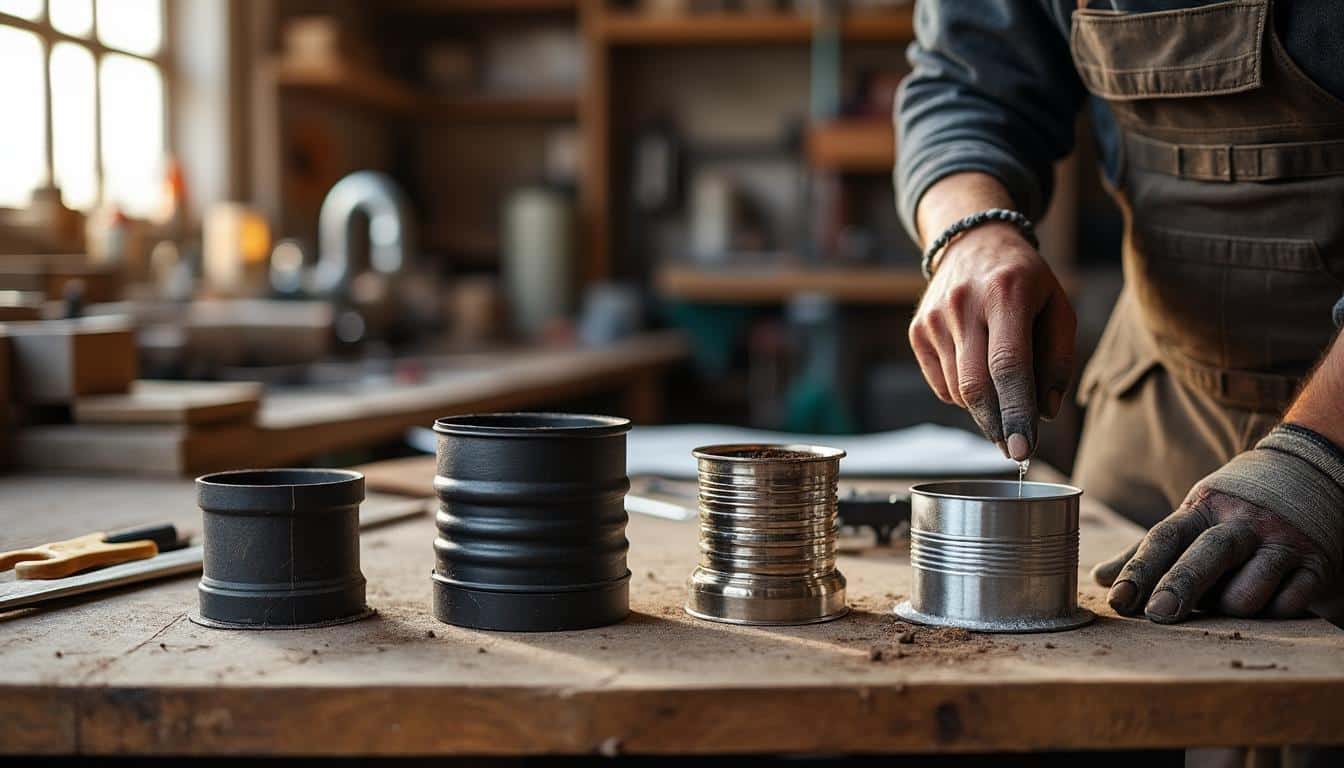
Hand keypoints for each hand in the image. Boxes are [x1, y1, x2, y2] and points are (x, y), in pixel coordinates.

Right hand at [908, 222, 1075, 459]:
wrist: (973, 242)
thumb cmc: (1024, 281)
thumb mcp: (1058, 308)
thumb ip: (1057, 360)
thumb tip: (1045, 413)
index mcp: (1006, 294)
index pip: (1008, 366)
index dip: (1016, 413)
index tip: (1023, 451)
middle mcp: (964, 305)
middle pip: (976, 386)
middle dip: (997, 425)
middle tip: (1014, 449)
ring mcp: (935, 319)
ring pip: (958, 390)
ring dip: (984, 408)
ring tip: (1004, 394)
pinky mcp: (918, 331)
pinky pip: (941, 384)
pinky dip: (963, 394)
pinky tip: (979, 374)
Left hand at [1093, 436, 1343, 622]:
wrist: (1311, 471)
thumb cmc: (1235, 509)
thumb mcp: (1192, 518)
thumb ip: (1148, 551)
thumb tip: (1101, 580)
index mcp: (1203, 509)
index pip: (1165, 537)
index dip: (1139, 570)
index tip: (1118, 600)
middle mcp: (1242, 523)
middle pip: (1208, 555)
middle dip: (1181, 586)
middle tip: (1158, 616)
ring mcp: (1283, 542)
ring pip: (1250, 589)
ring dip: (1230, 608)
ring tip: (1223, 603)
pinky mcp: (1317, 564)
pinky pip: (1291, 603)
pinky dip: (1271, 613)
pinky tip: (1265, 605)